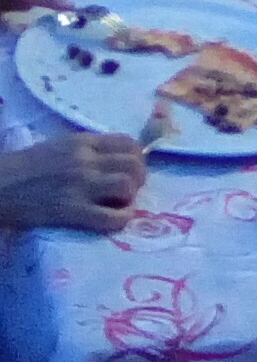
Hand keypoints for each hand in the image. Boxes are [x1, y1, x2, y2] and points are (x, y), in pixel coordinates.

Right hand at [0, 134, 146, 233]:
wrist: (1, 185)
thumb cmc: (28, 167)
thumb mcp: (61, 146)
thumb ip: (89, 150)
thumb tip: (117, 159)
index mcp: (84, 142)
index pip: (128, 143)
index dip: (138, 157)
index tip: (132, 169)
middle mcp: (86, 160)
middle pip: (134, 163)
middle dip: (139, 177)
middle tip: (129, 189)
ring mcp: (80, 185)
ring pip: (127, 185)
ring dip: (130, 197)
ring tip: (120, 203)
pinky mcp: (72, 211)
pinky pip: (111, 217)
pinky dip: (121, 220)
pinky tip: (116, 219)